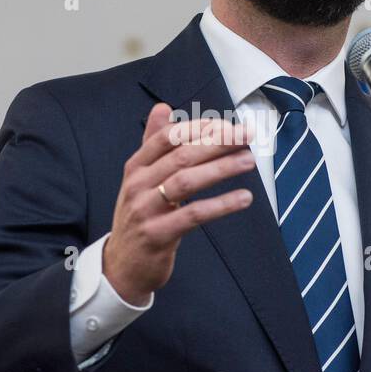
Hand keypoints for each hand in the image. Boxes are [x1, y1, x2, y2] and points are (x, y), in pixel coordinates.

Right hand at [103, 102, 254, 304]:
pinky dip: (221, 204)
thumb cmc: (139, 216)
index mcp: (136, 167)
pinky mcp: (158, 235)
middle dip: (217, 143)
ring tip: (249, 161)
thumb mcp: (141, 179)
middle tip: (246, 136)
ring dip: (221, 168)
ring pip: (187, 182)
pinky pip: (193, 214)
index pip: (167, 137)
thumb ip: (154, 143)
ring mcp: (146, 210)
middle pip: (181, 156)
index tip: (228, 124)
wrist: (121, 265)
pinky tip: (243, 198)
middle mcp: (138, 185)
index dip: (199, 128)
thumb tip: (163, 107)